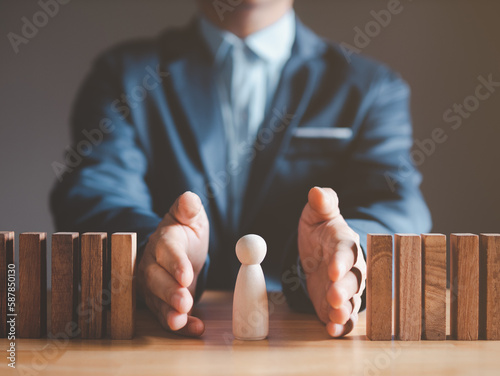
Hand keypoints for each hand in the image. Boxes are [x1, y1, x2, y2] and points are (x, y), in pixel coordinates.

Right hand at [137, 191, 208, 336]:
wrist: (175, 252)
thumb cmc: (185, 233)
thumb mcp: (190, 218)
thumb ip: (189, 209)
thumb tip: (189, 198)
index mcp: (164, 241)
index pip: (167, 251)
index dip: (175, 263)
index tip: (186, 275)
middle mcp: (153, 265)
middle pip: (157, 279)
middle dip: (170, 292)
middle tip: (184, 302)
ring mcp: (153, 286)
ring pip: (157, 301)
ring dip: (169, 312)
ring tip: (180, 320)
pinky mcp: (159, 303)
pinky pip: (166, 315)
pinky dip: (180, 325)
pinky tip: (195, 329)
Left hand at [298, 187, 365, 336]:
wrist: (319, 253)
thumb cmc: (320, 231)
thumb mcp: (316, 215)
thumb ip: (321, 204)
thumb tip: (317, 192)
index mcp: (344, 244)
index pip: (345, 252)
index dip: (340, 261)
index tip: (332, 269)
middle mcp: (351, 268)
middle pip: (352, 280)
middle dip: (343, 289)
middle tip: (333, 296)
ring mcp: (346, 289)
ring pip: (351, 301)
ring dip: (344, 310)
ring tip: (335, 317)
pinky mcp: (338, 305)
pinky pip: (343, 317)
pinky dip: (340, 326)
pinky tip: (332, 331)